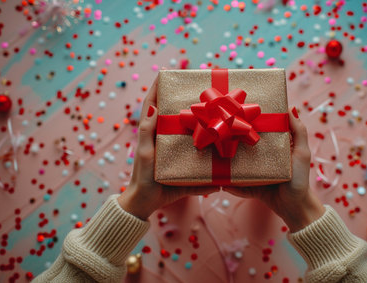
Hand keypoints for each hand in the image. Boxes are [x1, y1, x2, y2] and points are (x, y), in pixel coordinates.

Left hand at [117, 75, 218, 219]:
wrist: (146, 203)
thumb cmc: (142, 176)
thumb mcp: (145, 152)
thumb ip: (148, 132)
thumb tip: (154, 107)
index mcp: (153, 133)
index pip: (153, 105)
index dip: (157, 88)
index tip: (165, 72)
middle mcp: (165, 140)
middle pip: (175, 116)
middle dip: (185, 102)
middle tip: (199, 89)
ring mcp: (176, 152)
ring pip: (190, 134)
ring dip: (201, 124)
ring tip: (217, 112)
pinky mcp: (185, 166)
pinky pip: (200, 159)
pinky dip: (211, 154)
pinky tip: (224, 146)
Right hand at [223, 107, 324, 232]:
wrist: (296, 207)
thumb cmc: (300, 178)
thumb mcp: (302, 152)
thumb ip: (298, 131)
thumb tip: (290, 108)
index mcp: (274, 147)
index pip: (260, 131)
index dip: (251, 122)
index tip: (238, 112)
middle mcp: (263, 158)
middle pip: (245, 148)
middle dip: (232, 142)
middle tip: (219, 134)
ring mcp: (256, 173)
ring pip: (238, 166)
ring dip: (227, 164)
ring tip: (214, 157)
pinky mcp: (251, 187)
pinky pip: (238, 185)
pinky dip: (230, 185)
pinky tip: (220, 182)